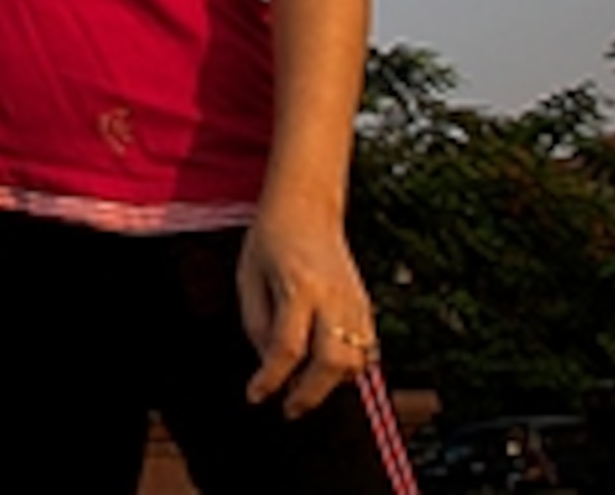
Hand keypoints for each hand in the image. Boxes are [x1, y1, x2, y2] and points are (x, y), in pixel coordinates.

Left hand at [238, 204, 379, 417]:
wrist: (307, 207)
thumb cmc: (270, 239)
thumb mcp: (248, 276)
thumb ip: (256, 323)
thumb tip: (269, 364)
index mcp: (298, 287)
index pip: (287, 348)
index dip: (270, 379)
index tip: (255, 396)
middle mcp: (333, 297)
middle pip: (331, 363)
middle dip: (309, 394)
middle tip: (288, 408)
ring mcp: (356, 302)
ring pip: (355, 363)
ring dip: (330, 384)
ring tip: (304, 385)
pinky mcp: (366, 305)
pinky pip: (366, 350)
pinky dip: (348, 367)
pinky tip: (325, 366)